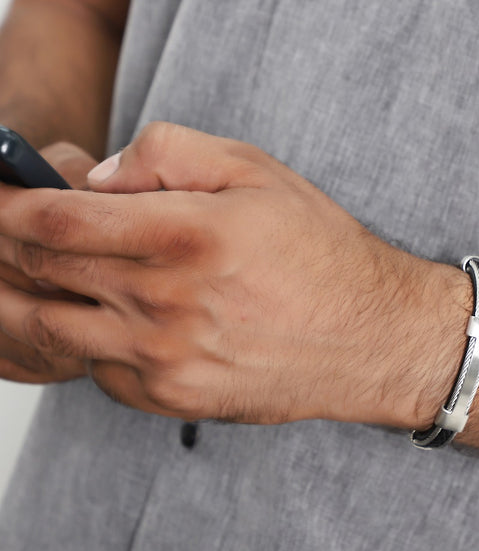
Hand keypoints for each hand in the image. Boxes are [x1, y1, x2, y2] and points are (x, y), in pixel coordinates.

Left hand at [0, 123, 469, 422]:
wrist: (370, 338)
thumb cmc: (321, 256)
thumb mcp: (258, 172)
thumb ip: (168, 153)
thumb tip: (99, 177)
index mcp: (185, 236)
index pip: (54, 220)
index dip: (10, 205)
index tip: (2, 197)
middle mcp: (166, 303)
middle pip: (42, 273)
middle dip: (12, 248)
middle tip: (13, 235)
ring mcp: (165, 360)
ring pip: (53, 328)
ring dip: (36, 298)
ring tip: (49, 277)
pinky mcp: (172, 398)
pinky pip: (97, 370)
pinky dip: (89, 341)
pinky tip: (117, 320)